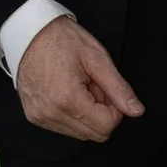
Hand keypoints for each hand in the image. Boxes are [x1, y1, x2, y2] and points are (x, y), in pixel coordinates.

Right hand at [14, 17, 143, 143]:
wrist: (29, 32)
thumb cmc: (62, 40)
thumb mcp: (97, 58)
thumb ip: (118, 88)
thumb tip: (136, 110)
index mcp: (68, 99)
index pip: (107, 125)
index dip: (115, 108)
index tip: (106, 88)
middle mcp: (51, 113)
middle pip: (95, 134)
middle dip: (101, 112)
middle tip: (94, 86)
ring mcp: (40, 117)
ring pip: (81, 134)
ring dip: (86, 114)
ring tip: (78, 87)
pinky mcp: (34, 117)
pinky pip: (64, 128)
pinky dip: (72, 114)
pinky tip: (66, 92)